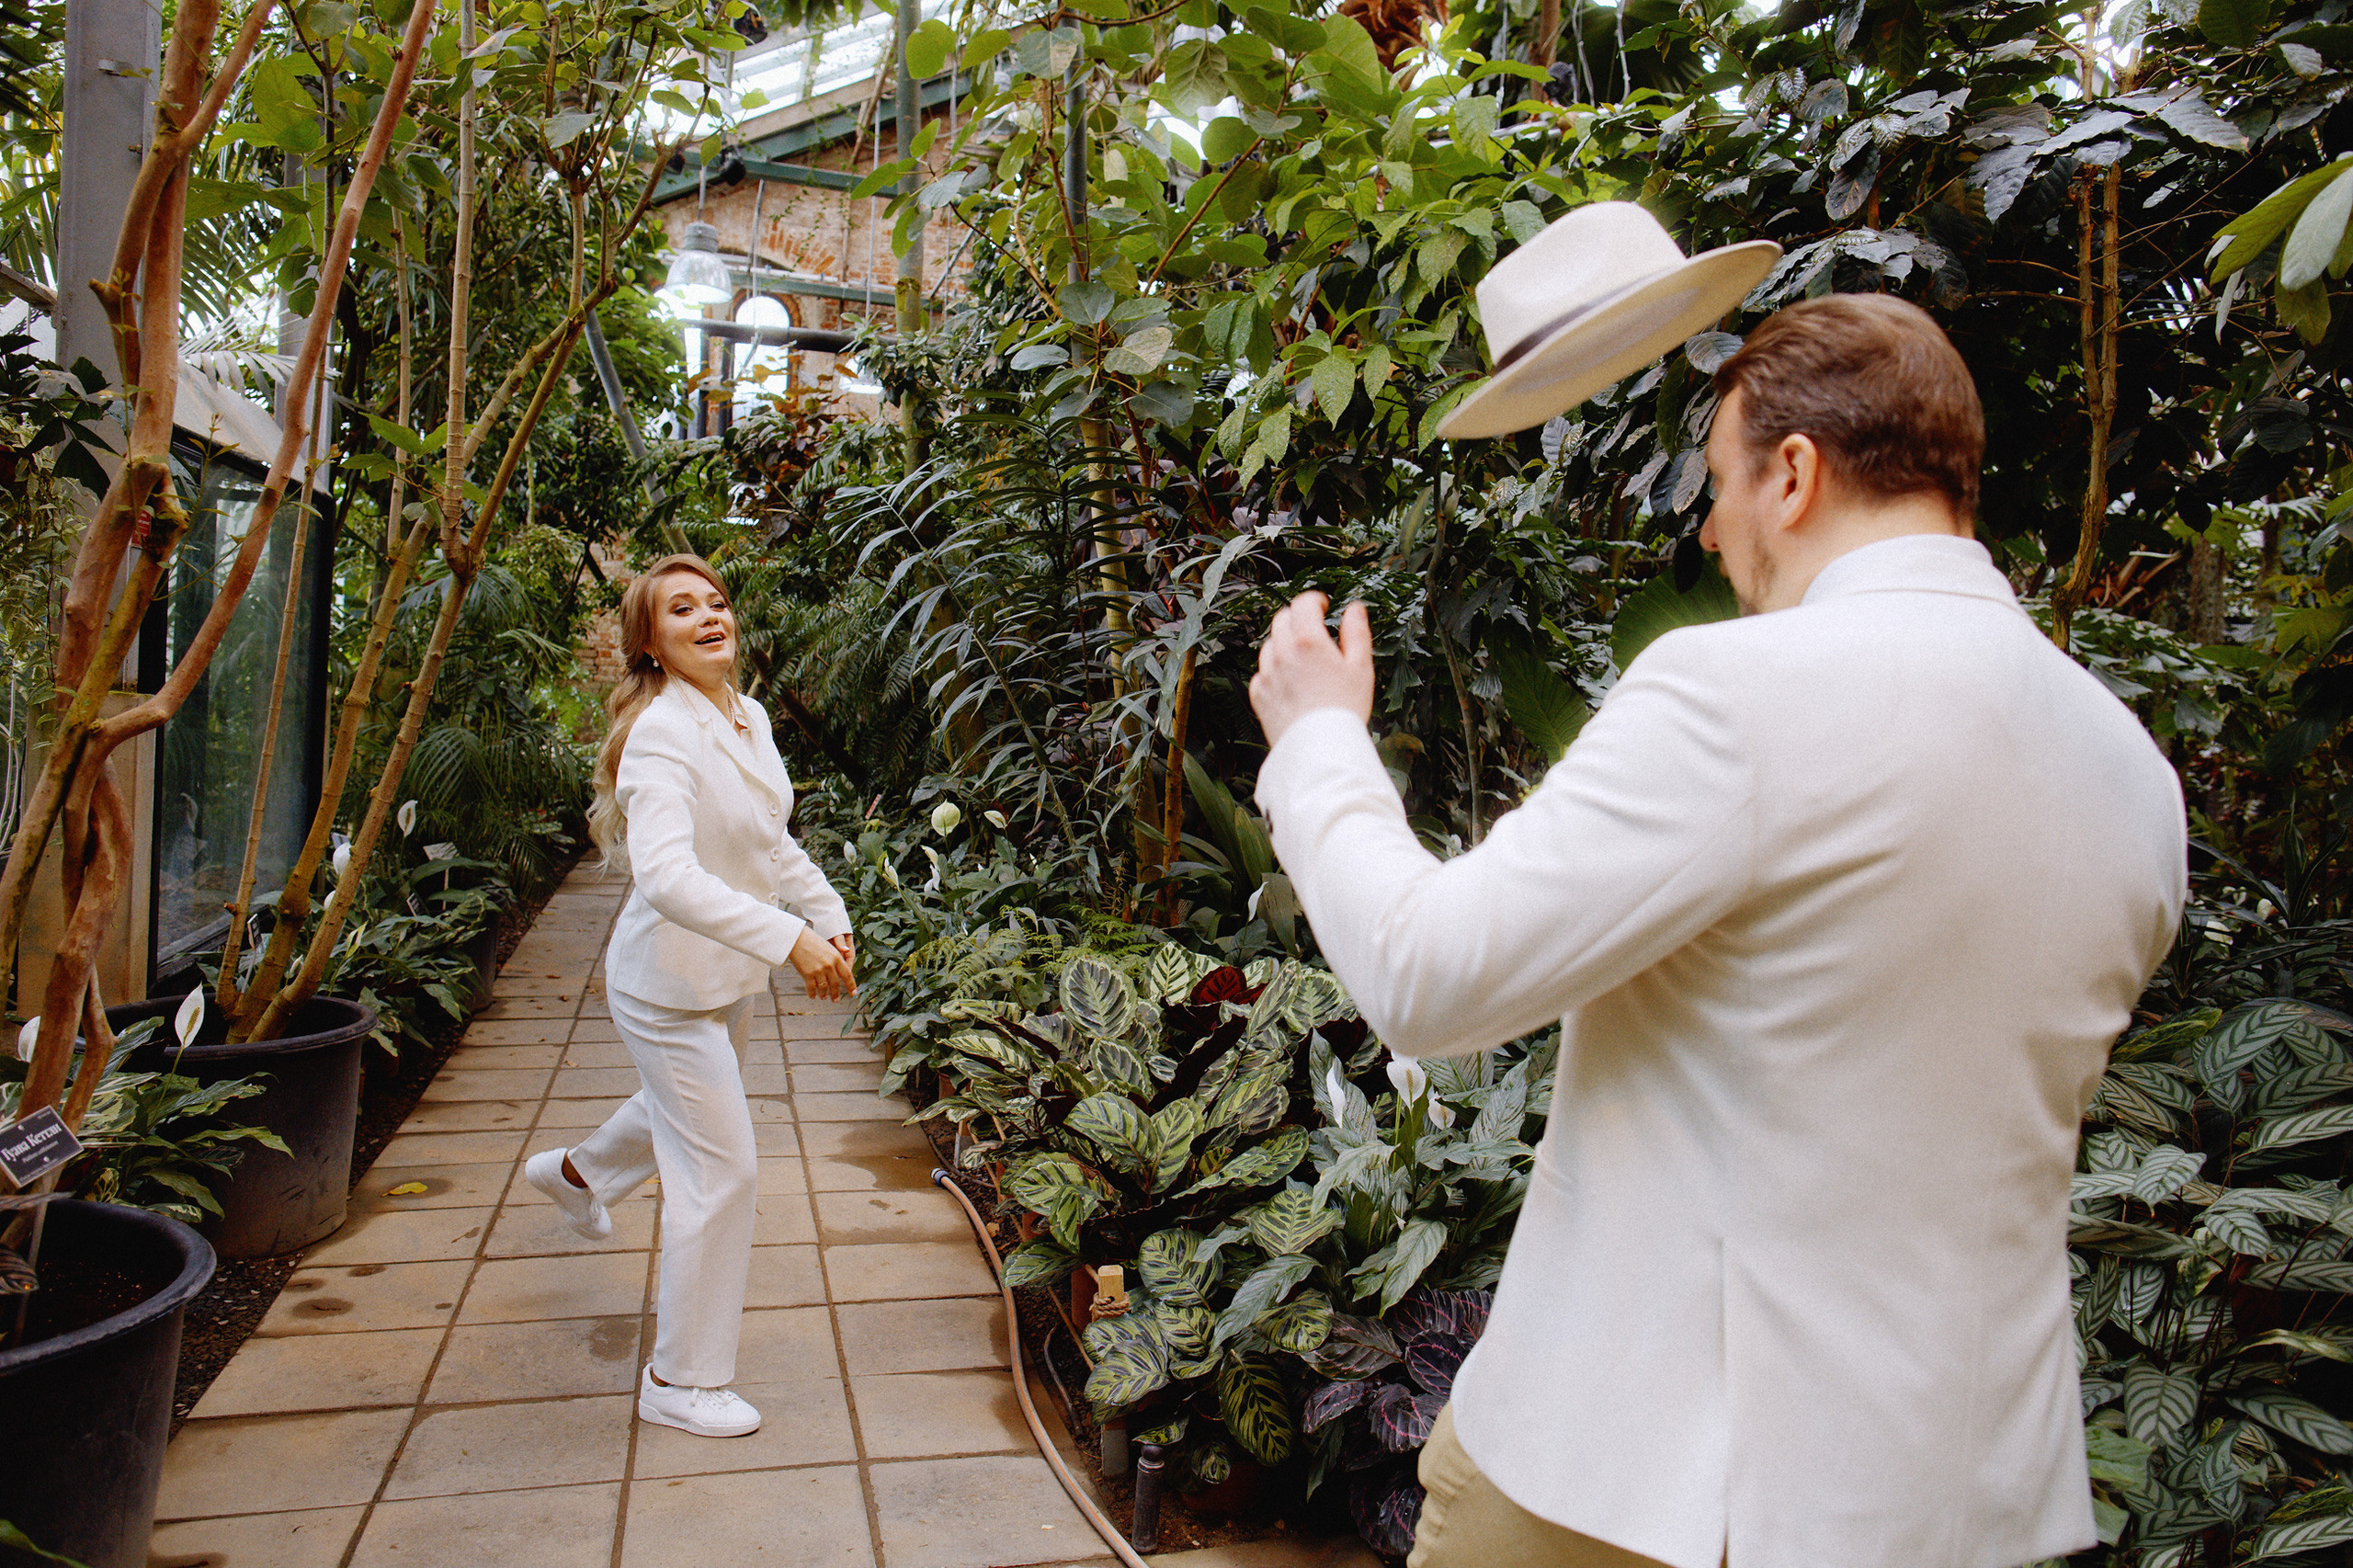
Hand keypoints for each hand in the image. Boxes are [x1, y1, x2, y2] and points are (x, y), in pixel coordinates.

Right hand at [789, 926, 856, 1000]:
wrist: (796, 938)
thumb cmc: (813, 941)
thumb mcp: (829, 948)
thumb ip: (835, 960)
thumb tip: (839, 973)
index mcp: (837, 957)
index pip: (847, 974)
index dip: (851, 985)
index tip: (853, 993)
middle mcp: (829, 965)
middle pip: (835, 984)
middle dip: (836, 994)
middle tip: (836, 1000)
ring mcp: (818, 970)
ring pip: (824, 988)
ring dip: (823, 994)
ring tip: (823, 997)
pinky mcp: (808, 974)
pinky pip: (812, 988)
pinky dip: (812, 994)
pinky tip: (813, 996)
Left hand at [1250, 591, 1374, 748]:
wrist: (1321, 749)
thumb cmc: (1345, 710)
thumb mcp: (1361, 667)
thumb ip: (1356, 632)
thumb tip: (1355, 609)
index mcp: (1308, 641)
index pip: (1302, 603)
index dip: (1314, 600)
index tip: (1323, 605)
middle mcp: (1282, 653)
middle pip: (1282, 620)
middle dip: (1297, 618)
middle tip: (1313, 629)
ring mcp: (1267, 674)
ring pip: (1270, 645)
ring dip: (1284, 644)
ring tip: (1303, 659)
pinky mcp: (1259, 695)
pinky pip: (1262, 673)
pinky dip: (1274, 671)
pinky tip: (1291, 682)